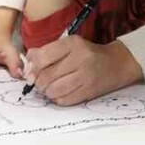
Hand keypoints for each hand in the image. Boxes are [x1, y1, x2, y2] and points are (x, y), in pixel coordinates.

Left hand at [26, 37, 142, 105]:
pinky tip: (60, 93)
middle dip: (38, 82)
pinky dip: (57, 98)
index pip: (43, 57)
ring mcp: (86, 77)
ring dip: (47, 92)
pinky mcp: (89, 92)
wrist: (117, 64)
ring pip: (53, 90)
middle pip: (46, 76)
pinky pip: (64, 100)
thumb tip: (27, 63)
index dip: (33, 67)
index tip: (32, 71)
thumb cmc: (88, 54)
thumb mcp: (69, 45)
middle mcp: (80, 59)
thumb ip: (47, 51)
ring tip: (49, 88)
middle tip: (39, 82)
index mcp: (73, 44)